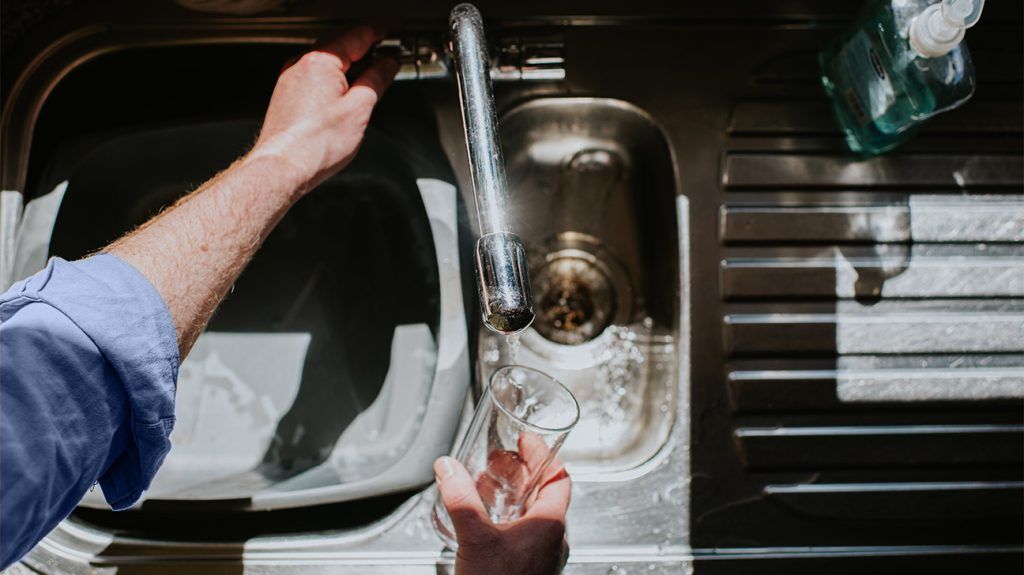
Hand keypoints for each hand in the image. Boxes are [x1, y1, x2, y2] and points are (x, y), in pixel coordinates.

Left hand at [252, 25, 398, 191]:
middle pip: (340, 43)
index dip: (380, 30)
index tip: (393, 28)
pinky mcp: (288, 94)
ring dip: (351, 61)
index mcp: (320, 61)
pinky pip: (316, 74)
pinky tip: (347, 89)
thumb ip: (377, 80)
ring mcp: (291, 79)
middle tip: (389, 48)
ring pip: (327, 59)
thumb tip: (388, 65)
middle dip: (366, 44)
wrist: (283, 168)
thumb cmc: (314, 145)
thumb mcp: (359, 109)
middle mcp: (301, 64)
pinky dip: (335, 75)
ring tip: (373, 71)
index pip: (357, 34)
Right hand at [434, 443, 570, 574]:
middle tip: (501, 460)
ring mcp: (545, 557)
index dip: (543, 453)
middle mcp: (554, 540)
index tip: (527, 440)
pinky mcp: (532, 570)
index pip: (559, 476)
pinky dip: (510, 519)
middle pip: (546, 493)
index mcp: (551, 524)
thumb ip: (460, 497)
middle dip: (521, 472)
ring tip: (488, 488)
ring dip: (513, 496)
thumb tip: (448, 467)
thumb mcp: (473, 536)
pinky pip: (527, 535)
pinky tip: (487, 523)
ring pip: (535, 515)